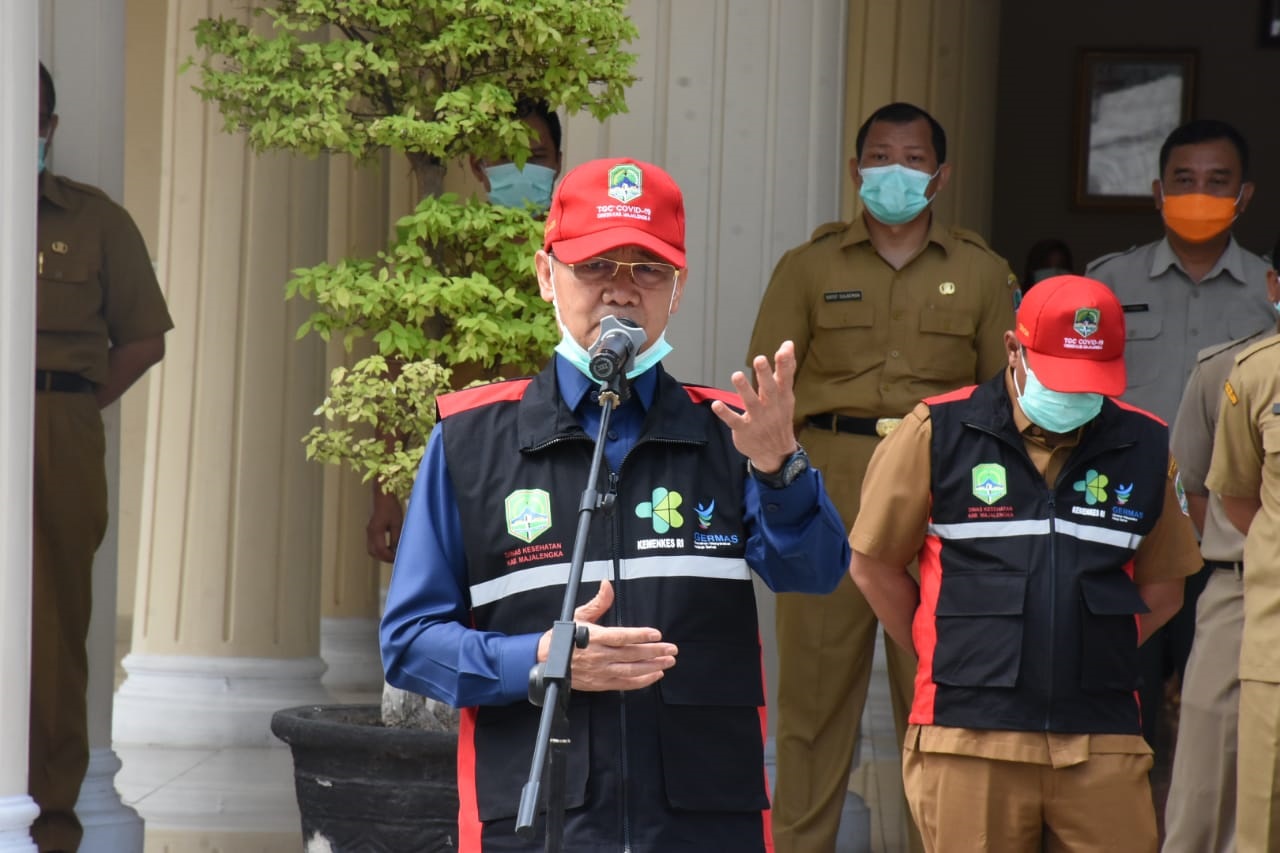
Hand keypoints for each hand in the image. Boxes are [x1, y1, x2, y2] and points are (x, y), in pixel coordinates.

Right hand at [366, 488, 403, 562]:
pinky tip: (389, 547)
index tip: (398, 558)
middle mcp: (370, 532)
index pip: (381, 550)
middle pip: (374, 552)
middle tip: (396, 558)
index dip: (389, 557)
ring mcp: (369, 531)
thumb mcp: (397, 523)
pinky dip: (379, 549)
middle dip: (384, 558)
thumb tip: (397, 550)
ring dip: (381, 554)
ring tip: (393, 554)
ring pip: (371, 549)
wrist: (383, 496)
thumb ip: (396, 538)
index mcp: (376, 531)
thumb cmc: (391, 507)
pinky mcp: (371, 529)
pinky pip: (372, 544)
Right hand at [537, 580, 677, 691]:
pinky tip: (655, 675)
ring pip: (631, 671)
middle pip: (632, 654)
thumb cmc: (563, 637)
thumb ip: (598, 602)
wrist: (546, 660)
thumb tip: (607, 585)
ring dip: (652, 666)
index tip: (657, 634)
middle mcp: (599, 656)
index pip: (621, 637)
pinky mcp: (601, 683)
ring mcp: (601, 671)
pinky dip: (642, 681)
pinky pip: (625, 684)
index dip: (640, 635)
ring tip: (668, 661)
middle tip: (672, 649)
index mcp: (594, 637)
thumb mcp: (579, 615)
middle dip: (654, 651)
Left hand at [711, 340, 799, 472]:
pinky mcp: (744, 430)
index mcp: (782, 397)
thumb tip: (788, 343)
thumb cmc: (778, 416)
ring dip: (744, 389)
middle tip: (760, 359)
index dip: (785, 364)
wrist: (775, 453)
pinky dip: (725, 413)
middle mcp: (771, 407)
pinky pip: (734, 421)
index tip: (784, 349)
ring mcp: (758, 419)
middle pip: (769, 389)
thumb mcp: (785, 394)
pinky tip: (716, 404)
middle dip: (765, 375)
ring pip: (751, 403)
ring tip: (736, 375)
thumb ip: (785, 369)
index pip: (786, 379)